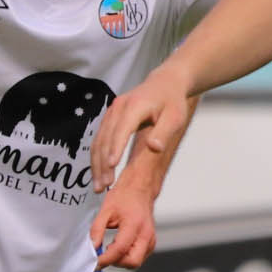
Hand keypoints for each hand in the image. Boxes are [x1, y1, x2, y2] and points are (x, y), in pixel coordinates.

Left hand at [90, 175, 161, 269]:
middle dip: (116, 262)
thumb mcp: (105, 210)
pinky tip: (119, 247)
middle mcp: (146, 234)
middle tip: (104, 256)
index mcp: (135, 224)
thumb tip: (92, 246)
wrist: (139, 189)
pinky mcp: (150, 243)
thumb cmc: (125, 196)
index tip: (95, 262)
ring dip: (121, 260)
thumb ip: (97, 230)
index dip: (106, 259)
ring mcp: (150, 240)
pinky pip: (139, 257)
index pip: (120, 250)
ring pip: (136, 262)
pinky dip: (127, 256)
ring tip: (111, 248)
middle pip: (132, 262)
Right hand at [91, 67, 193, 195]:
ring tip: (99, 187)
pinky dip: (97, 158)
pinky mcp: (109, 118)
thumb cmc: (172, 102)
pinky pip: (99, 139)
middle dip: (103, 163)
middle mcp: (119, 107)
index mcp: (135, 105)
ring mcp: (111, 112)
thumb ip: (164, 132)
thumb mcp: (175, 117)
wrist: (164, 84)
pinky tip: (98, 174)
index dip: (116, 147)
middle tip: (104, 187)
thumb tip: (154, 148)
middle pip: (106, 138)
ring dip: (96, 164)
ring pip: (98, 140)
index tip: (112, 166)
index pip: (123, 128)